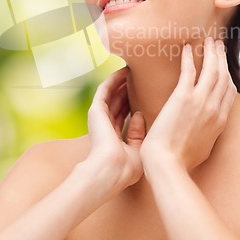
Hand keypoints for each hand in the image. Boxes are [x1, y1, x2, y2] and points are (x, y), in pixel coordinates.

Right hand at [86, 67, 145, 194]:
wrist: (112, 169)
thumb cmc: (126, 167)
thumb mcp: (138, 149)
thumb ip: (138, 133)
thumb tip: (139, 115)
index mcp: (113, 138)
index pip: (123, 116)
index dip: (131, 104)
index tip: (143, 94)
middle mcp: (105, 126)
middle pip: (117, 103)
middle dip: (127, 90)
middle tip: (139, 77)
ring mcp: (99, 118)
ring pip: (110, 94)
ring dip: (120, 82)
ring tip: (131, 70)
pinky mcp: (96, 110)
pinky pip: (104, 90)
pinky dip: (113, 80)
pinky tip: (122, 71)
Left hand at [141, 38, 236, 172]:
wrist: (168, 163)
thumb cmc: (180, 160)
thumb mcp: (204, 147)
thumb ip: (208, 132)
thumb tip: (206, 126)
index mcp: (220, 120)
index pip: (229, 91)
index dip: (228, 74)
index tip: (224, 64)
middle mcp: (214, 108)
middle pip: (223, 76)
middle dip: (222, 58)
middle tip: (218, 45)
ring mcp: (201, 102)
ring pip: (211, 70)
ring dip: (211, 53)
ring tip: (208, 41)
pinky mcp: (183, 97)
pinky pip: (189, 71)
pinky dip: (189, 58)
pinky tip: (187, 48)